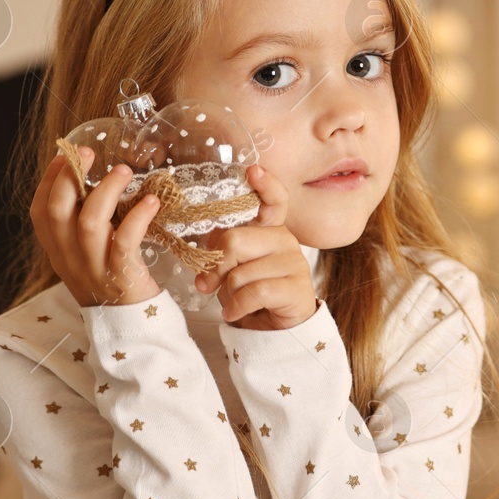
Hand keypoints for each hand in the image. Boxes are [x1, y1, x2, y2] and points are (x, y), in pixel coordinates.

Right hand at [30, 146, 163, 308]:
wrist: (130, 328)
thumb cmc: (113, 283)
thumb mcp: (87, 257)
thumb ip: (84, 228)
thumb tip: (95, 185)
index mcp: (58, 252)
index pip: (39, 212)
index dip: (49, 180)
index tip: (65, 155)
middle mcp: (69, 259)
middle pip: (59, 211)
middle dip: (71, 176)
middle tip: (90, 152)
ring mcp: (93, 268)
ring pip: (89, 222)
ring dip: (107, 190)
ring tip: (124, 171)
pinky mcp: (121, 276)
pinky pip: (125, 241)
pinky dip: (138, 217)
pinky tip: (151, 202)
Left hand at [193, 163, 318, 330]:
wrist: (275, 328)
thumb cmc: (252, 291)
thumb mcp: (233, 267)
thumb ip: (221, 253)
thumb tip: (202, 264)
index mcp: (269, 230)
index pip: (275, 200)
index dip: (265, 184)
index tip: (252, 170)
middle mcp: (285, 240)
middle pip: (235, 240)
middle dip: (216, 266)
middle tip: (208, 284)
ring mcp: (294, 263)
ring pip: (240, 273)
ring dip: (227, 294)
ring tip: (232, 301)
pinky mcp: (296, 288)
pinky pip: (253, 293)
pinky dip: (236, 307)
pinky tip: (235, 313)